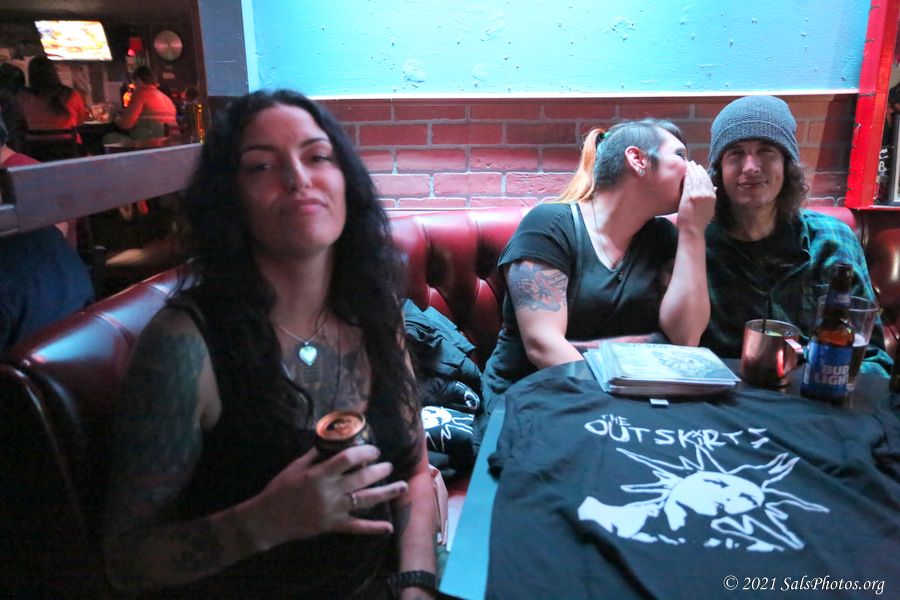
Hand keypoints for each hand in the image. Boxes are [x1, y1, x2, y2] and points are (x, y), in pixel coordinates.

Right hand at [250, 444, 408, 547]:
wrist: (268, 519)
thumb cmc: (281, 488)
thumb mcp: (297, 466)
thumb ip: (318, 455)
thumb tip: (337, 440)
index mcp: (319, 474)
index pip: (348, 459)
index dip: (364, 452)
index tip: (373, 450)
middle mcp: (329, 492)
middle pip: (362, 479)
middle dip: (379, 470)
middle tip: (388, 465)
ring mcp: (333, 511)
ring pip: (365, 500)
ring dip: (386, 493)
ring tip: (402, 486)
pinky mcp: (333, 526)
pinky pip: (357, 527)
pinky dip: (373, 528)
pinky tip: (389, 527)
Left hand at [677, 161, 716, 233]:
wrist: (692, 230)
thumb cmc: (699, 222)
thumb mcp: (710, 209)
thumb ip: (711, 198)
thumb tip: (714, 188)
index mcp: (713, 197)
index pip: (709, 181)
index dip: (704, 173)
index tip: (700, 168)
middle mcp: (707, 194)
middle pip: (703, 177)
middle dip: (697, 169)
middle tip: (693, 163)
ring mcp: (698, 194)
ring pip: (695, 178)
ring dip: (692, 170)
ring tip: (688, 164)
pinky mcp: (689, 196)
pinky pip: (688, 182)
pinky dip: (686, 175)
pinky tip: (684, 171)